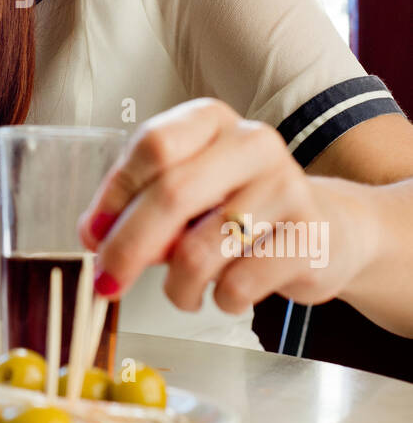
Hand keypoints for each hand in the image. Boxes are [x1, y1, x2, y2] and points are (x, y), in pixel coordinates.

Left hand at [77, 99, 378, 314]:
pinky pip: (238, 284)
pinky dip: (220, 301)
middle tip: (107, 282)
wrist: (329, 230)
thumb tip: (94, 235)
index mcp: (213, 122)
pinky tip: (227, 293)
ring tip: (182, 293)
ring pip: (200, 251)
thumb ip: (142, 205)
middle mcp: (252, 144)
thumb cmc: (244, 208)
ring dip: (177, 288)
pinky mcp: (308, 237)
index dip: (115, 193)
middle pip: (172, 194)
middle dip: (128, 247)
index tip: (94, 232)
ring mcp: (285, 187)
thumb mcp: (192, 193)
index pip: (154, 145)